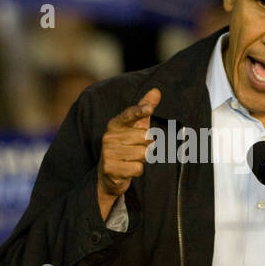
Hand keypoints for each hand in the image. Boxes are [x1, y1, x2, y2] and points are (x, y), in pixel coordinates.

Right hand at [97, 88, 159, 220]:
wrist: (108, 174)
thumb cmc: (126, 146)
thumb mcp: (135, 126)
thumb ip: (144, 108)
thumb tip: (156, 90)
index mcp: (115, 124)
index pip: (129, 115)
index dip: (139, 111)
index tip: (148, 109)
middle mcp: (109, 137)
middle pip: (145, 137)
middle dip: (147, 145)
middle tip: (136, 148)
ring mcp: (108, 153)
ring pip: (142, 154)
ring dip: (142, 159)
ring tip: (131, 159)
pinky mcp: (110, 169)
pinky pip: (137, 168)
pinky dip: (137, 170)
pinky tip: (128, 168)